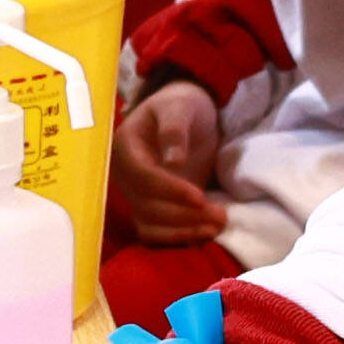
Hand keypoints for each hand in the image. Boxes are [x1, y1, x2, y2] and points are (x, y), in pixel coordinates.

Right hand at [110, 79, 232, 245]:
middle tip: (219, 215)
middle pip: (147, 205)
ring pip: (150, 224)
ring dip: (183, 231)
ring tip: (216, 227)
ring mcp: (136, 194)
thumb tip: (172, 161)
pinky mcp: (151, 208)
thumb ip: (174, 130)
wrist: (184, 116)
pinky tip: (203, 236)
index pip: (142, 176)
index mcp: (125, 147)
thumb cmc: (181, 106)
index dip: (170, 190)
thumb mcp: (180, 107)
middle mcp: (124, 175)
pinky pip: (156, 231)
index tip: (199, 197)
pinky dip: (178, 237)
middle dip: (183, 215)